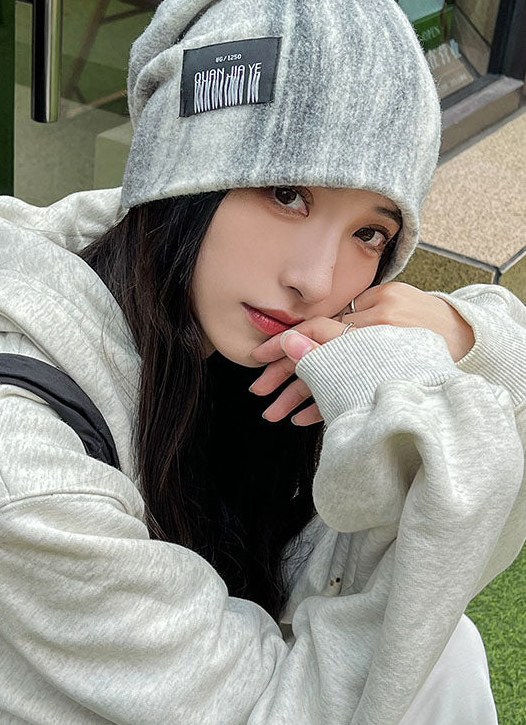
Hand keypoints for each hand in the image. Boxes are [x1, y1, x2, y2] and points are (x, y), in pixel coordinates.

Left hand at [248, 282, 475, 425]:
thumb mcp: (389, 305)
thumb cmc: (419, 320)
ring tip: (272, 413)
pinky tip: (302, 419)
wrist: (467, 337)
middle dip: (282, 373)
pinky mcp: (389, 380)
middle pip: (318, 353)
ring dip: (297, 396)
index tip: (258, 356)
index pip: (319, 326)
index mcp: (371, 309)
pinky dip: (324, 407)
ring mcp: (382, 359)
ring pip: (329, 378)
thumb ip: (353, 315)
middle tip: (257, 390)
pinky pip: (350, 396)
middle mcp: (375, 333)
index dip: (286, 342)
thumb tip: (306, 333)